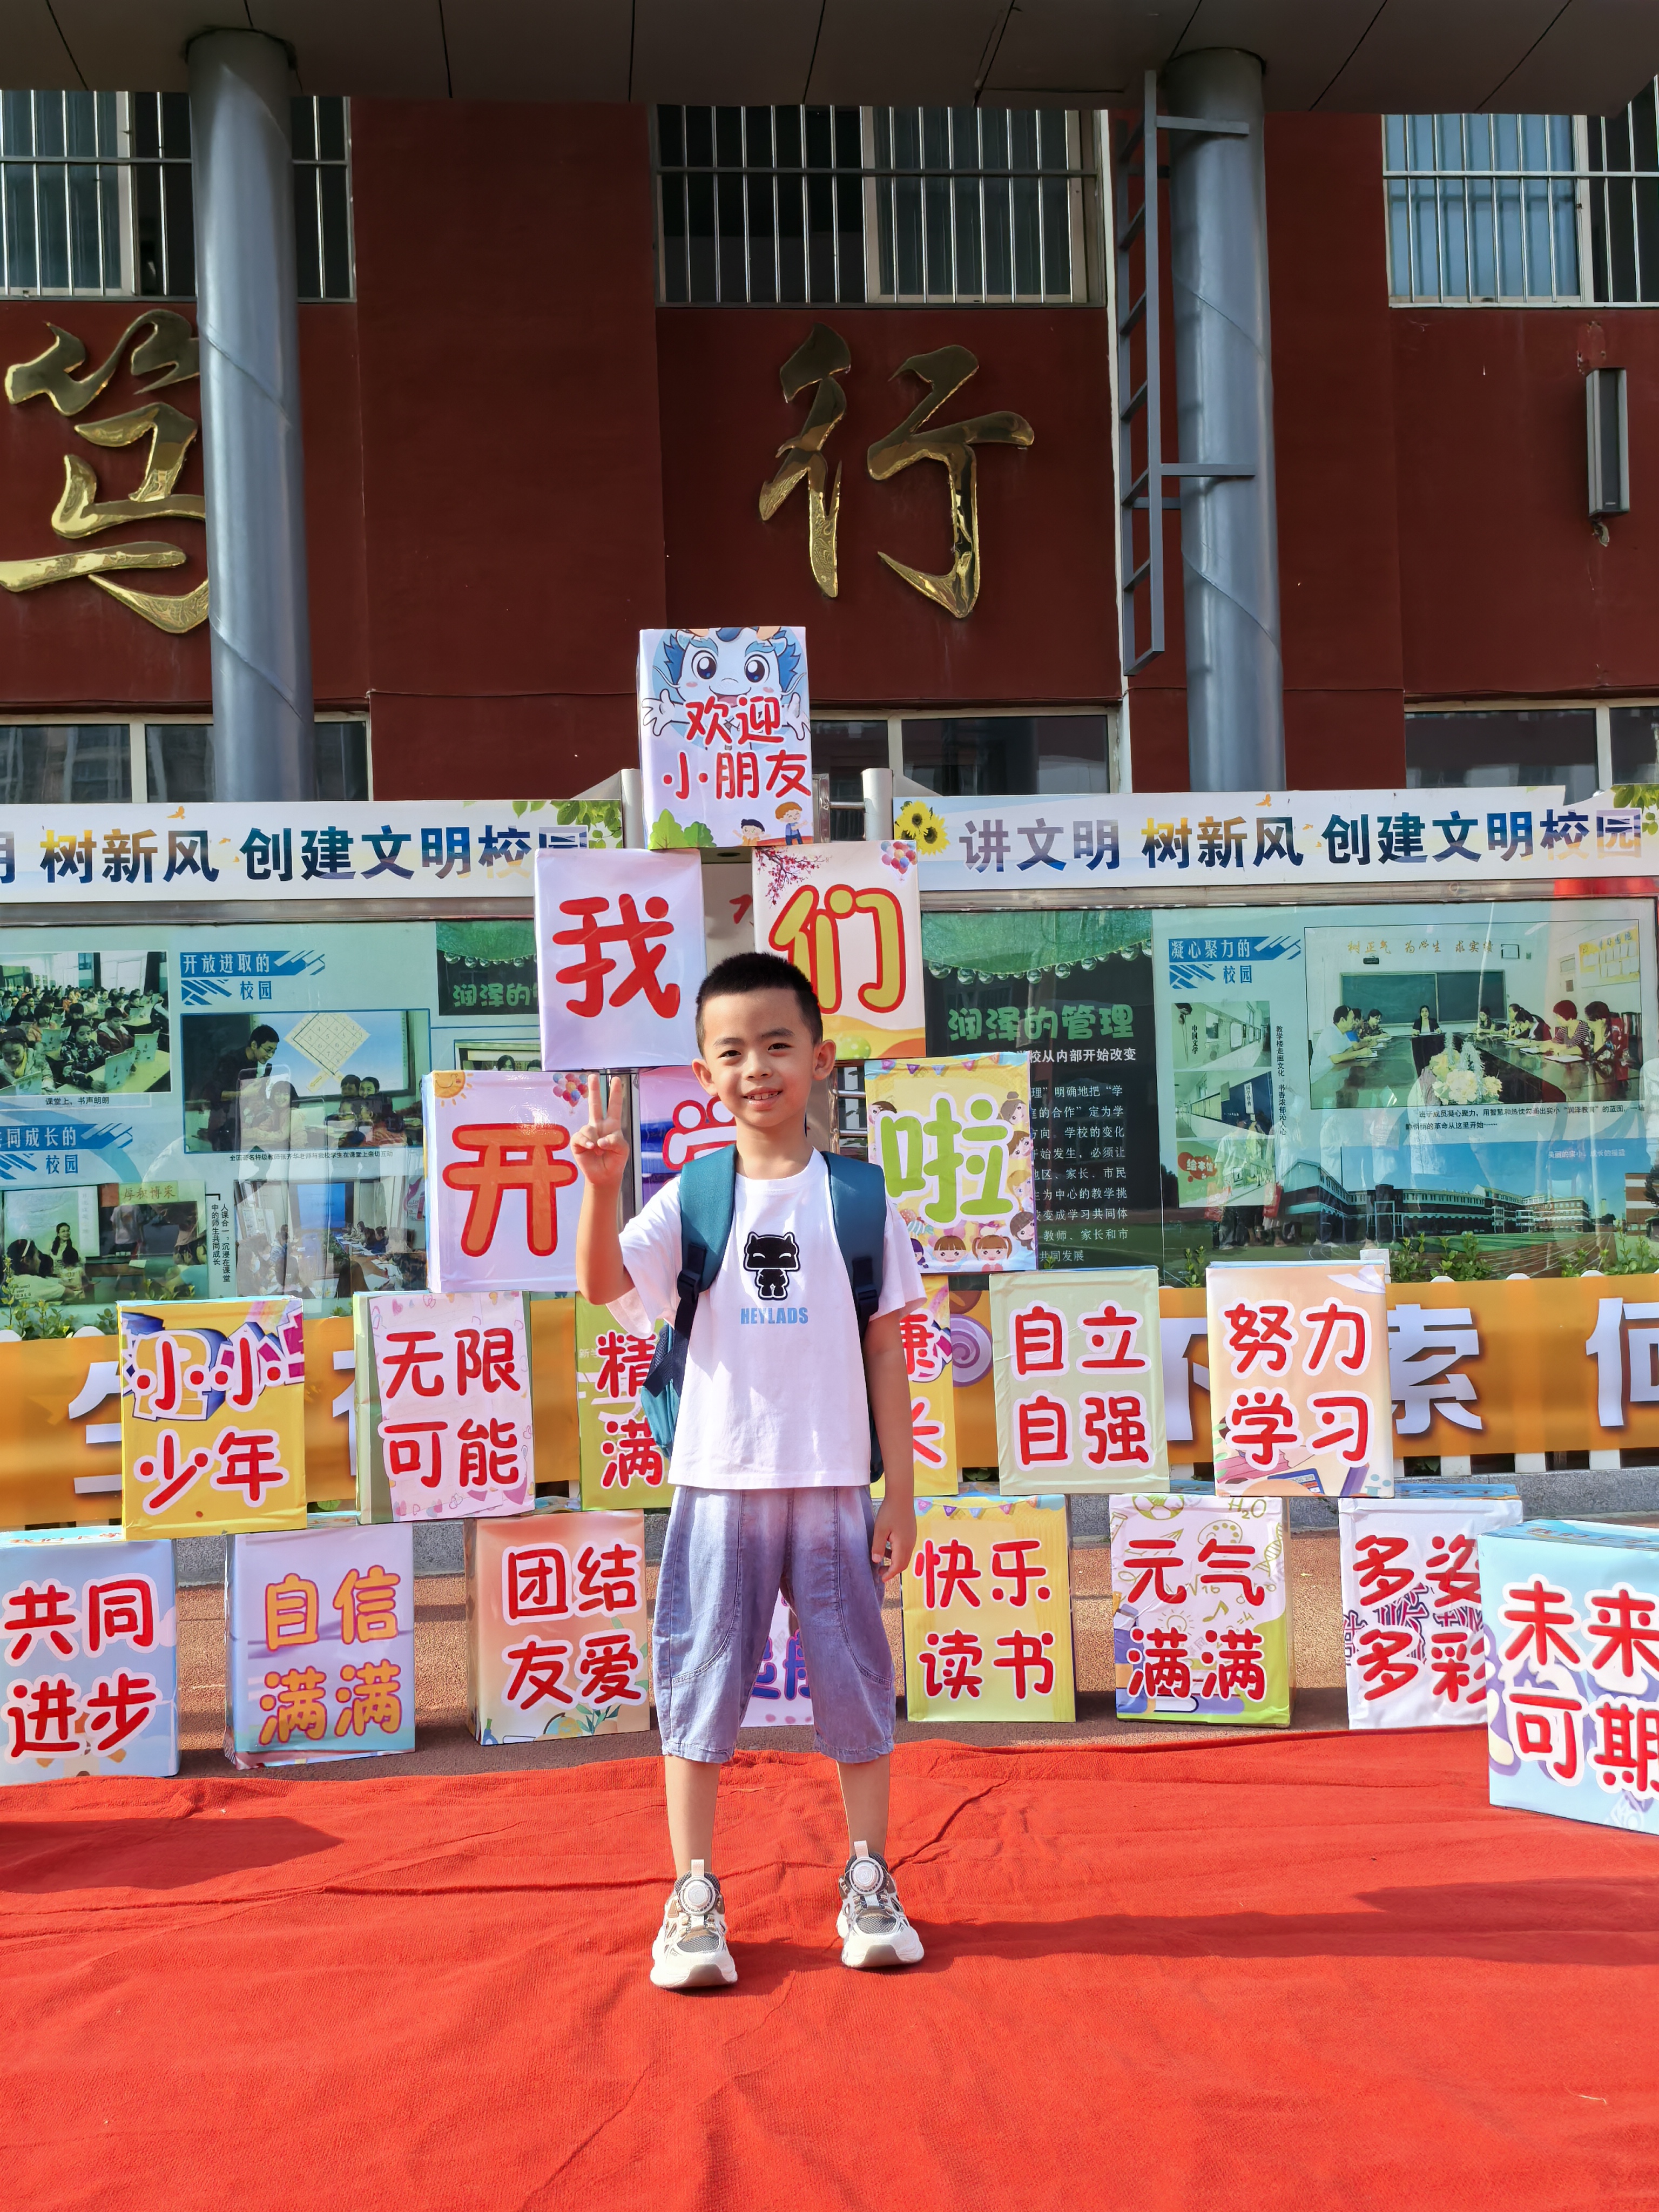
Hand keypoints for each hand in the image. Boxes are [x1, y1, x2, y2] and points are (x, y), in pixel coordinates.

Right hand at [571, 1073, 629, 1190]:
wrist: (605, 1176)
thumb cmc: (615, 1160)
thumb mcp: (623, 1149)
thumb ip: (615, 1140)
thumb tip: (599, 1139)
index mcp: (612, 1125)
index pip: (614, 1107)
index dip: (615, 1094)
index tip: (616, 1080)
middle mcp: (598, 1126)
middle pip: (595, 1104)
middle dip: (594, 1090)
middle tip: (592, 1075)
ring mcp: (587, 1133)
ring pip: (588, 1128)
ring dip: (594, 1140)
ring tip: (598, 1150)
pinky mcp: (577, 1142)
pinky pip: (580, 1137)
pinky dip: (586, 1143)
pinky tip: (590, 1149)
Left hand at [870, 1493, 915, 1586]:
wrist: (901, 1496)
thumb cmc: (889, 1512)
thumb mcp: (880, 1529)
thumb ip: (878, 1546)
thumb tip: (876, 1561)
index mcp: (903, 1545)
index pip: (898, 1566)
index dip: (890, 1574)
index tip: (881, 1579)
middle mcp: (910, 1544)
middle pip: (903, 1563)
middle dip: (892, 1570)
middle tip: (880, 1571)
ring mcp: (912, 1538)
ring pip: (905, 1556)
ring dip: (894, 1561)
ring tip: (882, 1559)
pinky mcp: (911, 1533)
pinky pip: (905, 1548)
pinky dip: (897, 1553)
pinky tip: (888, 1546)